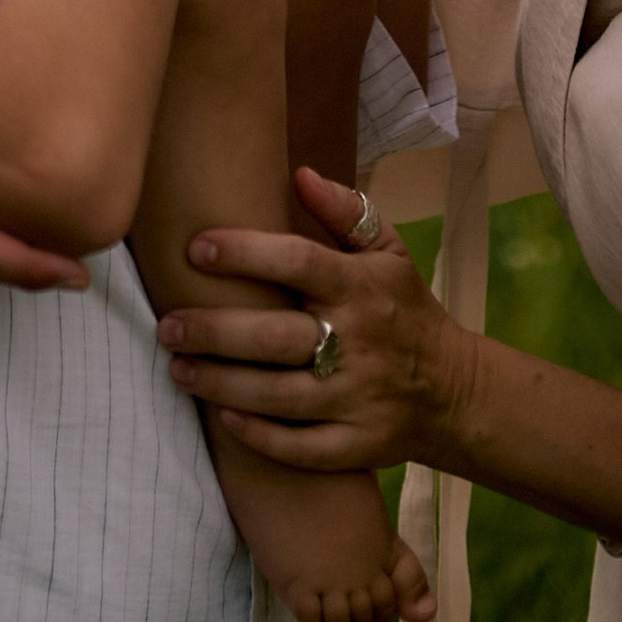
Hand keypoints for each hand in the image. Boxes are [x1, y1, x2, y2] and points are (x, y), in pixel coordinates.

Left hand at [157, 167, 468, 472]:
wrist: (455, 391)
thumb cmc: (405, 308)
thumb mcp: (388, 250)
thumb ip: (345, 210)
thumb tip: (298, 173)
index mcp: (361, 287)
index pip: (297, 262)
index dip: (245, 253)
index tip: (196, 248)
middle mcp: (359, 343)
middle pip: (275, 337)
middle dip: (213, 331)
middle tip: (167, 325)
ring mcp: (359, 399)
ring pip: (279, 396)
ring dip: (221, 384)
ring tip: (177, 368)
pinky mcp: (359, 447)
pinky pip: (301, 448)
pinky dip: (260, 436)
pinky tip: (223, 417)